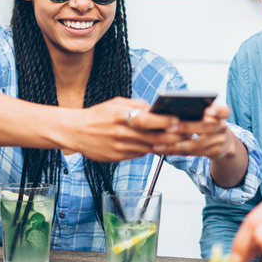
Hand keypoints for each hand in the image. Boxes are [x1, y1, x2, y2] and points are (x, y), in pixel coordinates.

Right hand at [59, 97, 182, 161]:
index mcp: (122, 116)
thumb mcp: (115, 103)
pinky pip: (139, 154)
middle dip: (173, 136)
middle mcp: (122, 133)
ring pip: (149, 148)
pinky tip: (159, 147)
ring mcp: (120, 147)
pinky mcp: (117, 157)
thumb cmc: (97, 115)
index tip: (179, 120)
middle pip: (154, 137)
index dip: (167, 122)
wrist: (74, 131)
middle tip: (187, 133)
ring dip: (165, 145)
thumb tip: (155, 107)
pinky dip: (150, 150)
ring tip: (178, 141)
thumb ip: (136, 105)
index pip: (150, 120)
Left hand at [151, 104, 235, 158]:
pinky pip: (192, 153)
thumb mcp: (209, 114)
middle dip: (186, 128)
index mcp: (221, 115)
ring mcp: (219, 142)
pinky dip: (177, 151)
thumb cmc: (209, 123)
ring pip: (197, 144)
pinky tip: (165, 149)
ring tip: (161, 142)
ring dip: (177, 144)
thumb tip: (175, 107)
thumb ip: (199, 110)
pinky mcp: (213, 153)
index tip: (209, 111)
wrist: (225, 143)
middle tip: (169, 128)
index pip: (224, 111)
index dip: (217, 111)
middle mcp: (222, 127)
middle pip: (206, 127)